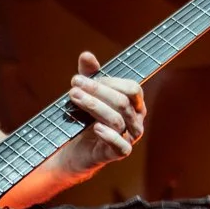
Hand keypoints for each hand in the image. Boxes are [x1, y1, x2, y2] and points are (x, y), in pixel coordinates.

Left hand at [61, 51, 146, 174]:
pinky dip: (109, 136)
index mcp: (134, 103)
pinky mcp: (118, 153)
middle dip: (97, 91)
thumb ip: (89, 74)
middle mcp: (136, 120)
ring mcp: (129, 138)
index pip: (131, 88)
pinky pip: (121, 146)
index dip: (108, 82)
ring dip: (94, 106)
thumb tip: (86, 55)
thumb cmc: (87, 118)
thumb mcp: (87, 93)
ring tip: (74, 97)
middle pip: (122, 102)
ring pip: (117, 120)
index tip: (82, 78)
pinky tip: (96, 127)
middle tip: (73, 84)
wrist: (77, 150)